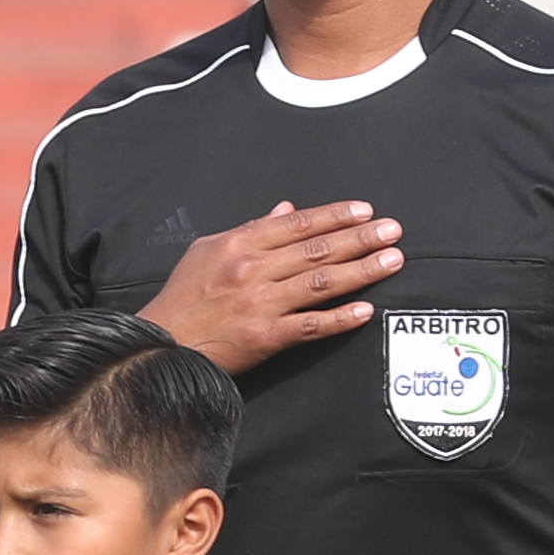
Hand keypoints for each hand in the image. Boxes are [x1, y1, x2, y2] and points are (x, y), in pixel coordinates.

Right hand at [148, 202, 401, 370]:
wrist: (160, 344)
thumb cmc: (182, 300)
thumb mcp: (207, 251)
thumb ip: (249, 229)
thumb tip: (285, 209)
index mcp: (239, 244)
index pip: (298, 223)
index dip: (335, 215)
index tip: (364, 211)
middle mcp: (252, 270)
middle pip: (317, 249)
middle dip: (360, 238)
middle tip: (392, 231)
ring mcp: (261, 304)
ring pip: (321, 282)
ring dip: (361, 270)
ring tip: (392, 260)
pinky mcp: (265, 337)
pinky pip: (311, 326)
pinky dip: (339, 318)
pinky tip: (365, 311)